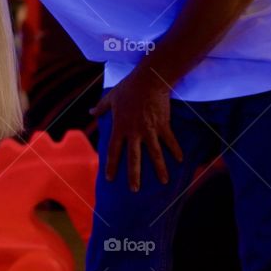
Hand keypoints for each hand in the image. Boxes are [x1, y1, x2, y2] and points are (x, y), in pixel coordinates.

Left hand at [89, 71, 182, 191]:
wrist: (149, 80)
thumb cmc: (128, 88)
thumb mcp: (111, 98)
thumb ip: (101, 108)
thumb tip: (90, 112)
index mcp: (120, 127)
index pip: (113, 150)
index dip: (111, 165)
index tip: (110, 179)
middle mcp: (134, 132)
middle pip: (134, 158)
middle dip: (134, 175)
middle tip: (134, 190)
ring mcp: (150, 130)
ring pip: (155, 154)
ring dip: (160, 169)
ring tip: (164, 182)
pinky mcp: (163, 125)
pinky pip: (170, 141)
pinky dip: (175, 150)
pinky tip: (180, 161)